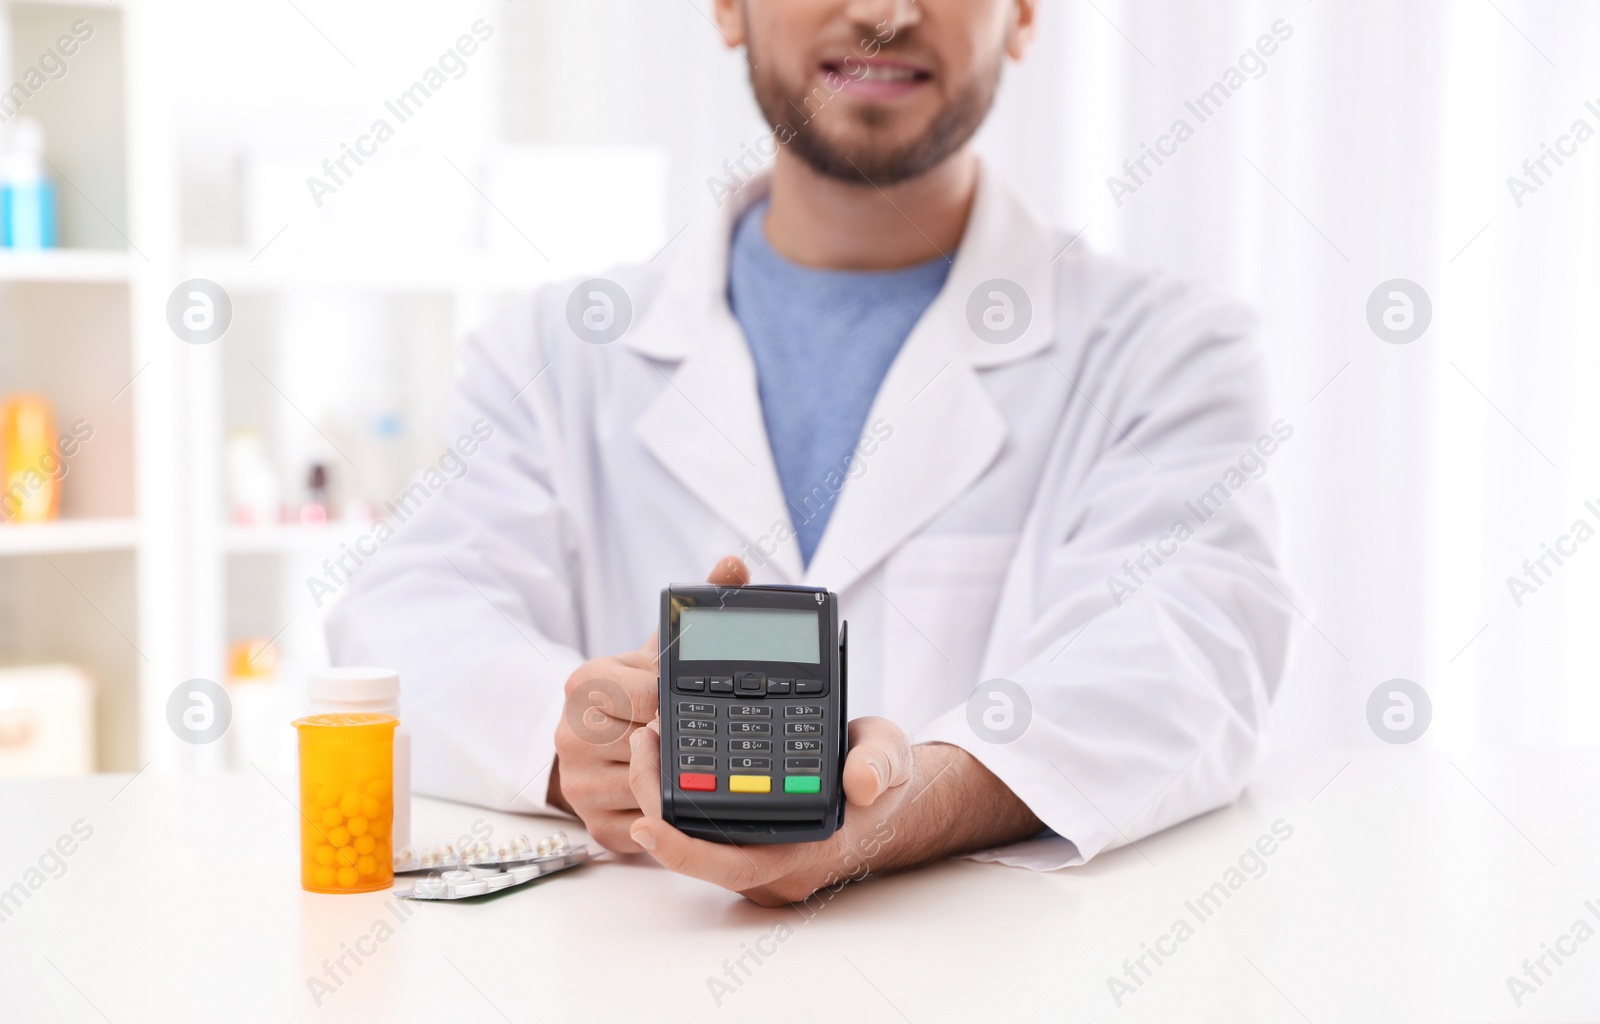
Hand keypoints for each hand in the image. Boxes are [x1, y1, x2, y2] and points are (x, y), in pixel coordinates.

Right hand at [548, 555, 749, 851]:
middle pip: (652, 744)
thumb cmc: (631, 692)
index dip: (680, 702)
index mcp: (584, 684)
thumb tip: (733, 565)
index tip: (695, 702)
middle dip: (683, 740)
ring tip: (698, 763)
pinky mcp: (595, 827)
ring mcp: (580, 786)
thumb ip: (694, 612)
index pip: (648, 696)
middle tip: (706, 735)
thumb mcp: (656, 650)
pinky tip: (686, 796)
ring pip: (654, 789)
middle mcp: (571, 735)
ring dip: (684, 779)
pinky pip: (650, 827)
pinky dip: (676, 815)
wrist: (588, 740)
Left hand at [627, 715, 917, 906]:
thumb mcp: (890, 757)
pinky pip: (702, 825)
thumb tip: (860, 783)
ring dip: (664, 792)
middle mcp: (773, 864)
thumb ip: (879, 765)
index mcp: (804, 852)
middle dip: (657, 800)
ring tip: (653, 737)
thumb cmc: (882, 777)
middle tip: (644, 742)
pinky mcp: (748, 838)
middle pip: (695, 850)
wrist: (886, 793)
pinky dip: (681, 793)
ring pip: (693, 837)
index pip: (729, 865)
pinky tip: (670, 752)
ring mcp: (758, 854)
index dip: (682, 851)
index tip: (645, 824)